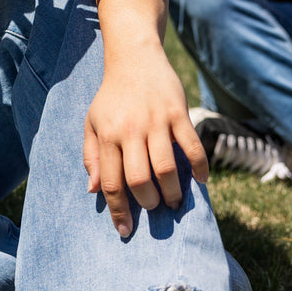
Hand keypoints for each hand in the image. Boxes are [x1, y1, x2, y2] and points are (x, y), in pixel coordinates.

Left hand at [83, 50, 207, 236]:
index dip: (119, 211)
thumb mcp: (92, 123)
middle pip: (140, 180)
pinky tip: (200, 181)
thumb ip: (91, 157)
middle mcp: (130, 131)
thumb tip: (94, 191)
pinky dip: (199, 168)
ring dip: (172, 192)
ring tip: (173, 201)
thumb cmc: (111, 97)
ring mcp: (156, 122)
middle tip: (154, 208)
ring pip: (166, 168)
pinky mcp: (178, 114)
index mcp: (107, 136)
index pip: (112, 182)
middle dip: (148, 203)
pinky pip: (192, 147)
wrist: (134, 59)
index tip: (125, 231)